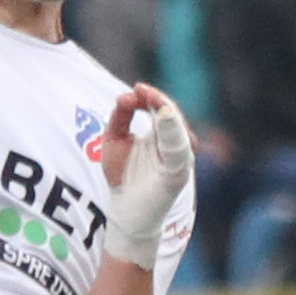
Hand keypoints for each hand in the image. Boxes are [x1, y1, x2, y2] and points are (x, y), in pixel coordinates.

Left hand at [94, 83, 194, 268]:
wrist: (124, 207)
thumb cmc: (122, 174)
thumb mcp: (114, 137)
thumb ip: (120, 115)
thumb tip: (126, 95)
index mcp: (161, 133)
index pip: (161, 108)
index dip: (151, 96)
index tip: (137, 87)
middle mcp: (174, 143)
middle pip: (173, 115)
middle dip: (159, 100)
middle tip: (142, 89)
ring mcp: (179, 158)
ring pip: (180, 129)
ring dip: (168, 112)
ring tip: (155, 100)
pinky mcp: (179, 172)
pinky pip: (180, 150)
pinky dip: (174, 132)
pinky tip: (164, 117)